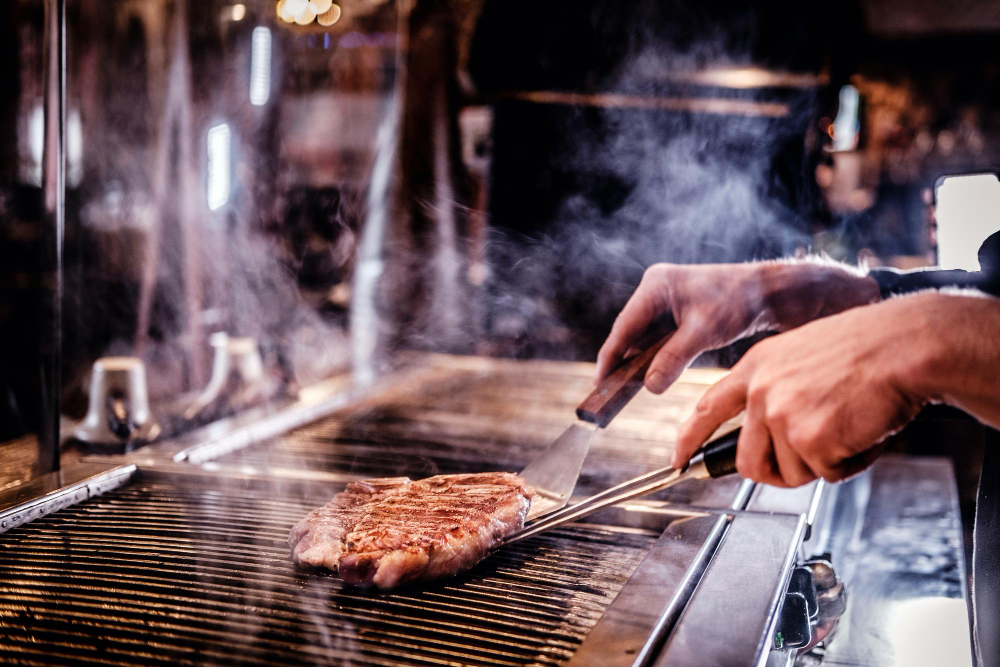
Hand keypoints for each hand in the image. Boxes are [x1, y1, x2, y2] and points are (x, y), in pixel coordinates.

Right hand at [596, 260, 879, 393]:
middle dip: (622, 362)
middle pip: (629, 332)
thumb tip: (648, 386)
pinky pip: (657, 339)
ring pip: (643, 338)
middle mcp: (655, 289)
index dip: (610, 357)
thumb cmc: (739, 302)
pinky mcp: (676, 312)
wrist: (770, 292)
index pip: (624, 327)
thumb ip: (673, 359)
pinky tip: (651, 376)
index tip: (599, 382)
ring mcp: (665, 300)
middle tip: (609, 393)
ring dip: (639, 361)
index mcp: (655, 285)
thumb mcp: (704, 332)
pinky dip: (654, 357)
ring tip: (625, 389)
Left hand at [672, 297, 935, 485]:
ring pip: (790, 472)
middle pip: (749, 461)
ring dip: (821, 463)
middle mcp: (760, 392)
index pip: (706, 409)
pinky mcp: (809, 440)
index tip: (678, 461)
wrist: (901, 344)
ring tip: (846, 428)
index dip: (689, 440)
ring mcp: (781, 416)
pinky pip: (827, 474)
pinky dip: (850, 463)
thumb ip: (775, 389)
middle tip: (809, 460)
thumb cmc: (865, 348)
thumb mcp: (800, 354)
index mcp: (755, 367)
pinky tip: (862, 430)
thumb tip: (771, 433)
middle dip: (777, 472)